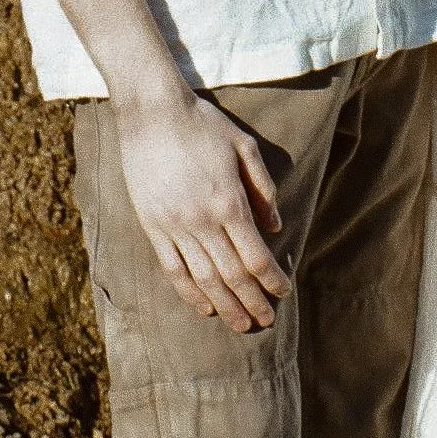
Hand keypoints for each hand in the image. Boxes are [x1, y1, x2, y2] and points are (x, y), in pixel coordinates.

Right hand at [114, 84, 289, 332]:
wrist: (152, 112)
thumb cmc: (203, 125)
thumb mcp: (244, 147)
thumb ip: (263, 189)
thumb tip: (276, 229)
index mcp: (229, 201)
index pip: (256, 254)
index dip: (272, 279)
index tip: (284, 293)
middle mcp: (202, 220)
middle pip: (232, 274)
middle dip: (252, 301)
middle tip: (266, 322)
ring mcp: (174, 226)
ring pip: (204, 278)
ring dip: (225, 306)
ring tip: (240, 325)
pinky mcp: (152, 226)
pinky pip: (172, 268)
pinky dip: (189, 293)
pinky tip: (203, 307)